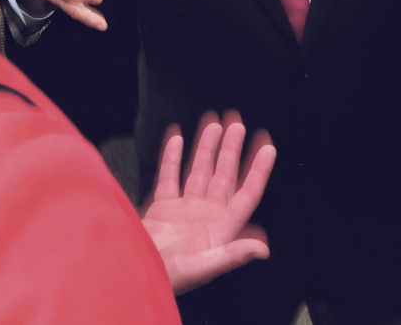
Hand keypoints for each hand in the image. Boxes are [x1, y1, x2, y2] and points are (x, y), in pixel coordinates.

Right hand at [141, 111, 276, 294]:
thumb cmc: (167, 278)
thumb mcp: (202, 269)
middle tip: (237, 122)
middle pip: (224, 175)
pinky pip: (170, 176)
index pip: (246, 193)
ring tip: (213, 123)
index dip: (259, 170)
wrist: (133, 274)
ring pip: (199, 170)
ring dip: (206, 147)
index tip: (267, 146)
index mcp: (220, 228)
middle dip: (231, 148)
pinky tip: (177, 138)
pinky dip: (172, 156)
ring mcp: (184, 210)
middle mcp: (206, 215)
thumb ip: (231, 256)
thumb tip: (263, 249)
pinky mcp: (162, 208)